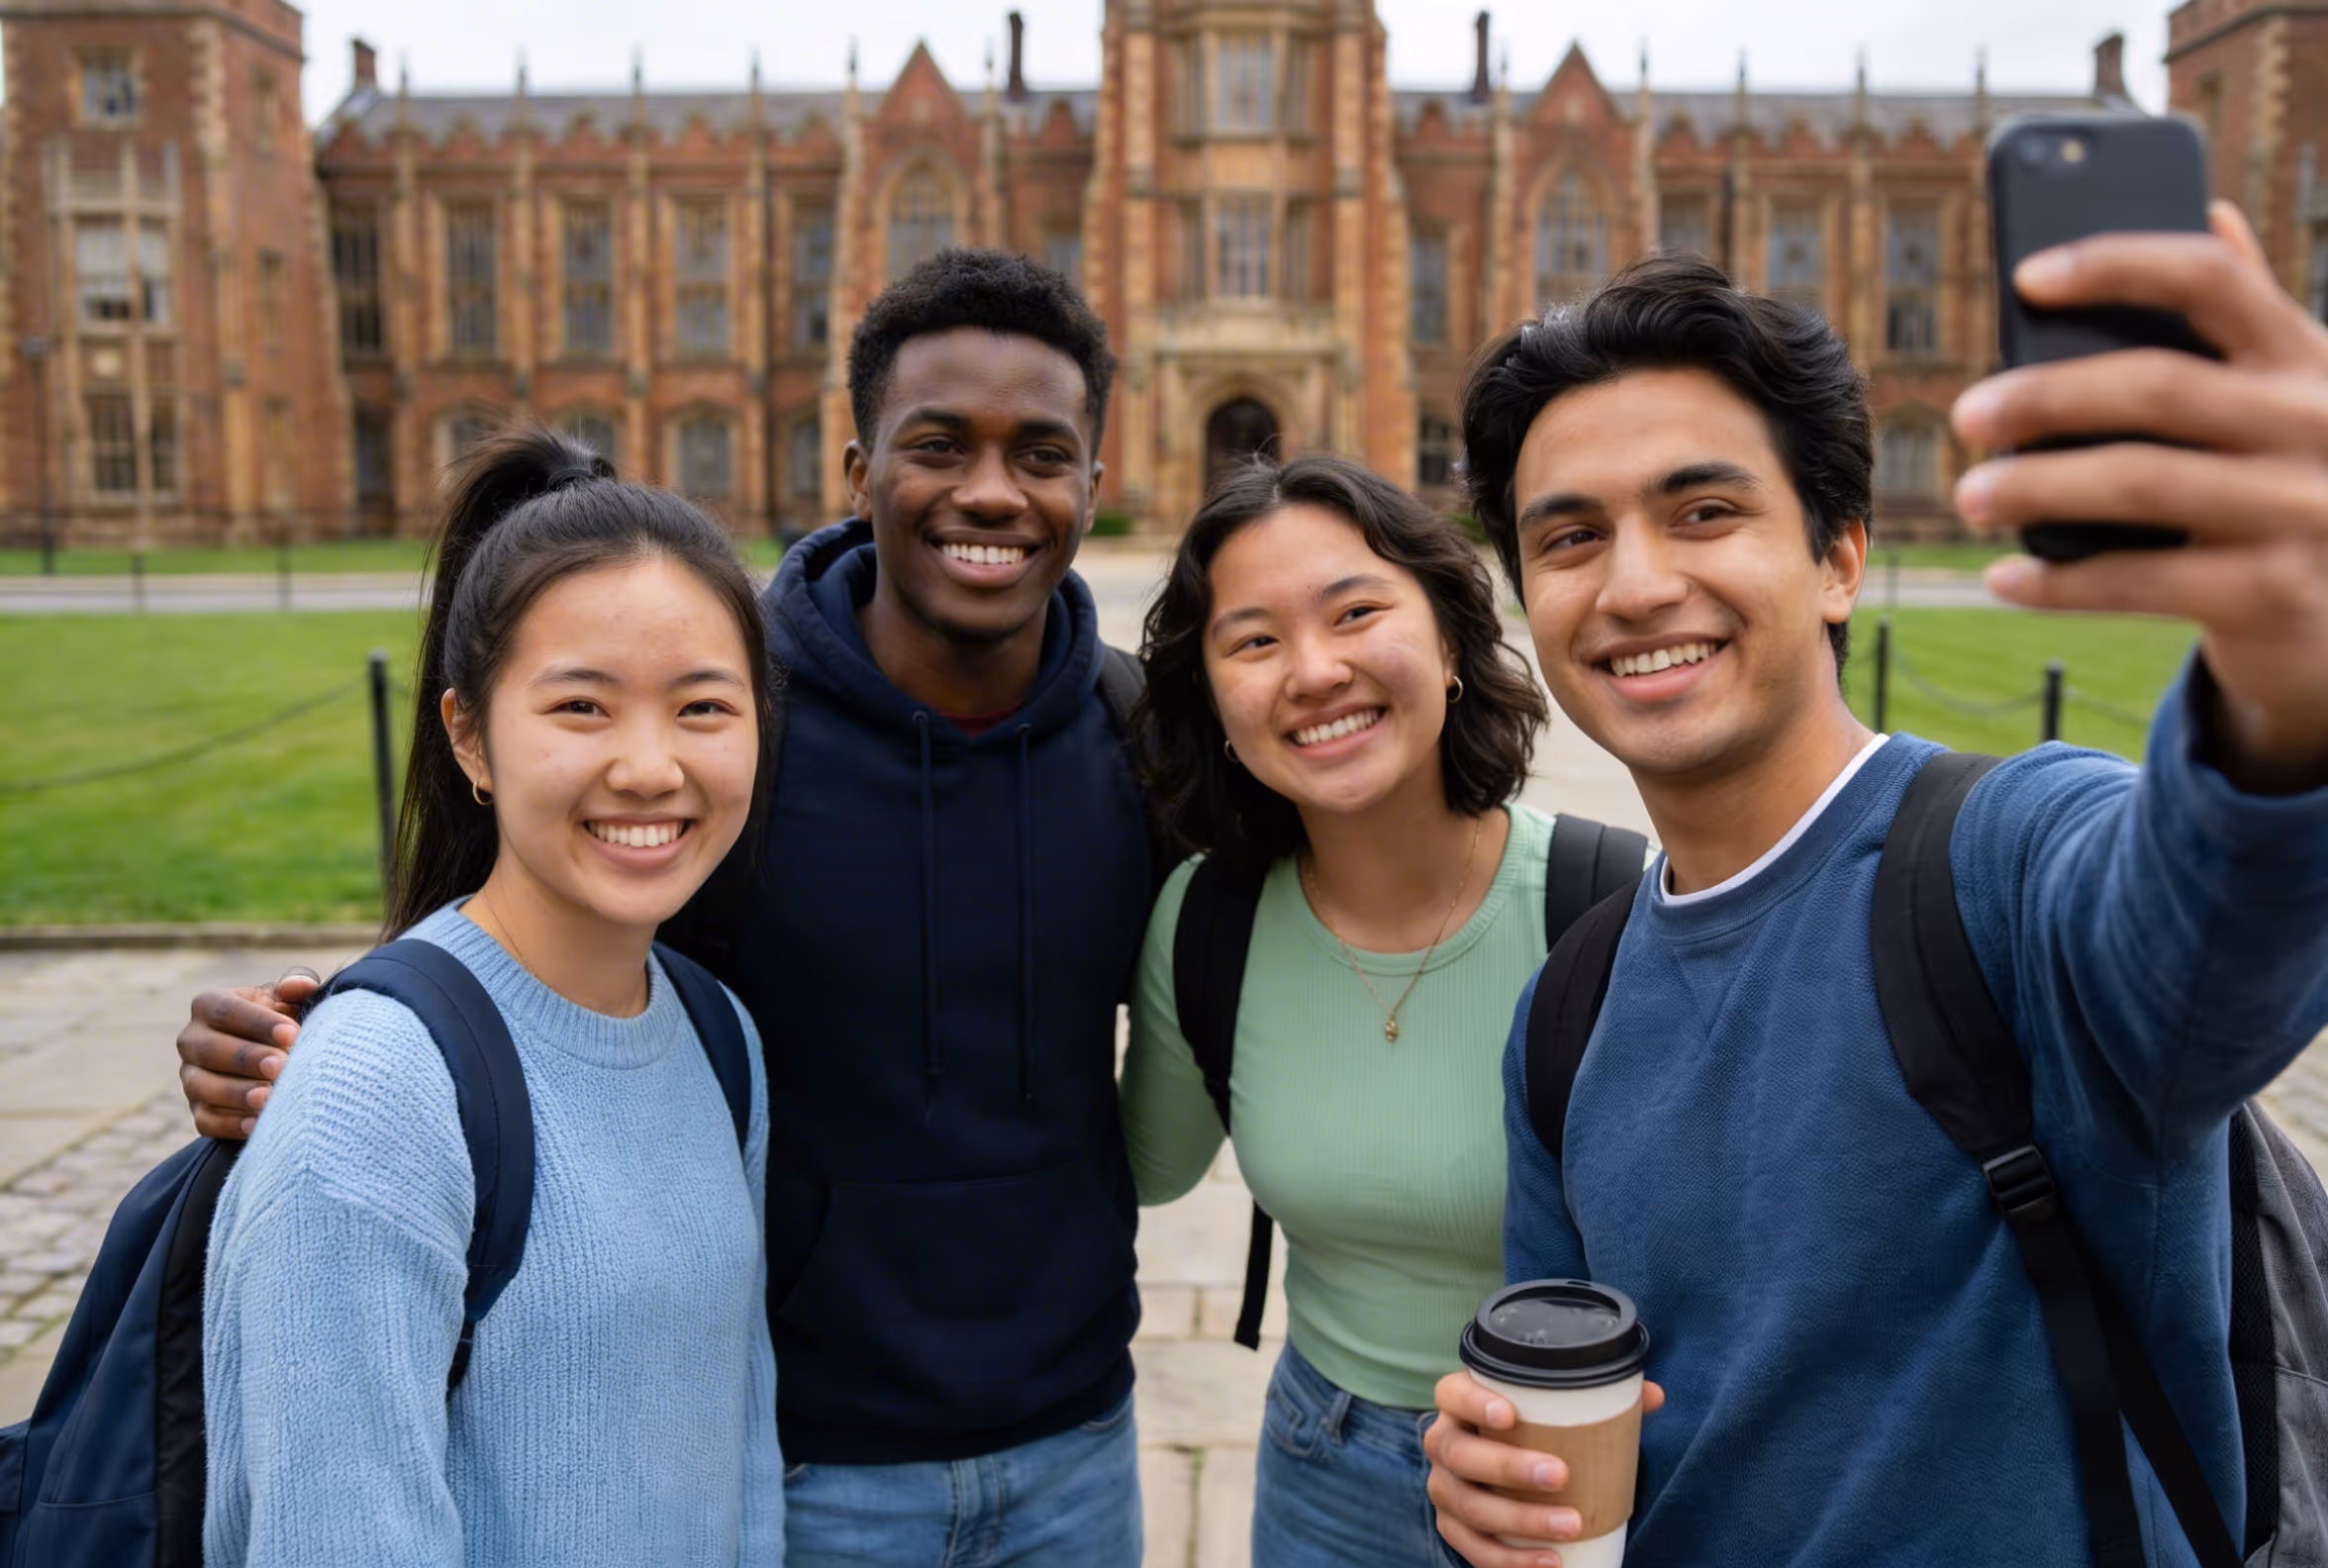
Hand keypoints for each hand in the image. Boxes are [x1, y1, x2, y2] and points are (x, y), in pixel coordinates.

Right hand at [177, 969, 317, 1139]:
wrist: (278, 1060)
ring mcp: (191, 1078)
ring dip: (236, 1094)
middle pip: (210, 1049)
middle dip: (246, 1058)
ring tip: (267, 1098)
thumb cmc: (284, 1021)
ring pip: (203, 1087)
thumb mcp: (292, 999)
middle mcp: (192, 1041)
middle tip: (280, 1066)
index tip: (292, 1034)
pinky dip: (230, 1125)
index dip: (258, 1022)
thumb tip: (299, 986)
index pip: (227, 1011)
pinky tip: (257, 1126)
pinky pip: (206, 1121)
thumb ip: (297, 985)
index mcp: (209, 1006)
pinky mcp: (199, 1110)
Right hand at [1423, 1370, 1666, 1567]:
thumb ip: (1600, 1400)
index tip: (1510, 1415)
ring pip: (1467, 1505)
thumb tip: (1655, 1395)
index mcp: (1459, 1404)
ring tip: (1570, 1525)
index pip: (1451, 1394)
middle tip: (1560, 1475)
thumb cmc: (1531, 1430)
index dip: (1473, 1403)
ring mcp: (1444, 1488)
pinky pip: (1472, 1548)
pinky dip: (1510, 1559)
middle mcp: (1444, 1443)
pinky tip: (1550, 1561)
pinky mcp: (1452, 1527)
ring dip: (1519, 1520)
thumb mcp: (1556, 1410)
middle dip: (1507, 1467)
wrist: (1502, 1467)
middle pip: (1459, 1453)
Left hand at [1951, 202, 2327, 794]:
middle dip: (2044, 397)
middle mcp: (2318, 422)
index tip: (2026, 277)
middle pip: (2155, 386)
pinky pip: (2136, 582)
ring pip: (2138, 483)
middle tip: (1967, 415)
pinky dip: (2056, 582)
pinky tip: (2004, 577)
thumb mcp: (2291, 396)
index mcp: (2310, 356)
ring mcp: (2300, 509)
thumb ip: (2250, 316)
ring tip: (1971, 496)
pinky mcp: (2272, 591)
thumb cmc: (2293, 482)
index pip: (2211, 279)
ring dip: (2034, 488)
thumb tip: (2206, 209)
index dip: (2115, 265)